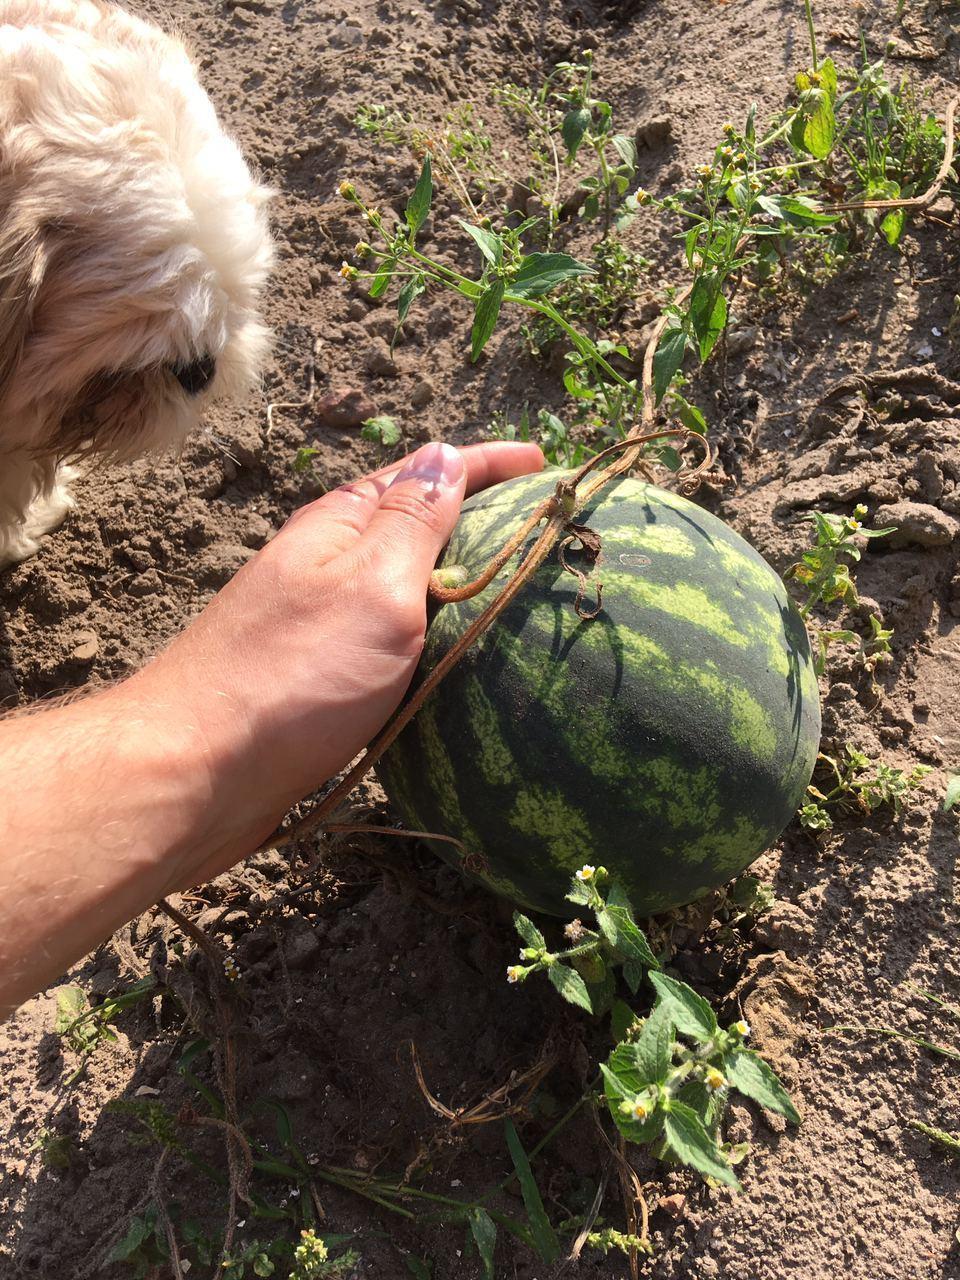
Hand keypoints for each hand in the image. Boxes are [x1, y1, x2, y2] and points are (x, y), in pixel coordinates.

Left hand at [131, 440, 544, 890]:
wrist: (196, 770)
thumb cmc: (291, 675)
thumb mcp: (371, 585)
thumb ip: (413, 523)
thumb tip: (445, 455)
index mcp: (340, 526)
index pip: (425, 470)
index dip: (485, 462)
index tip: (543, 465)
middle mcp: (326, 564)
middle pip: (410, 521)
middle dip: (472, 513)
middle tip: (537, 527)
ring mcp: (318, 621)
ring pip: (399, 583)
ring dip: (451, 576)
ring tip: (507, 588)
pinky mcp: (316, 676)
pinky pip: (386, 638)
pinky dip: (427, 634)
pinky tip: (451, 659)